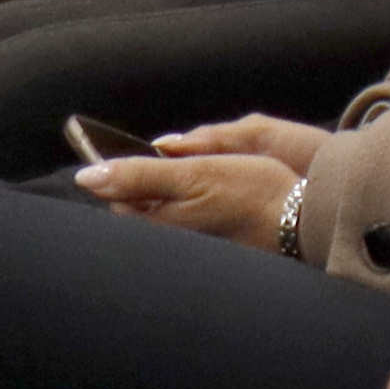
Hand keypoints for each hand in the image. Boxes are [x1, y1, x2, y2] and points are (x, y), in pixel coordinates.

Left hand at [82, 114, 332, 247]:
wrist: (302, 221)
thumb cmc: (250, 194)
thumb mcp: (193, 174)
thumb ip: (138, 175)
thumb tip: (87, 176)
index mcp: (154, 224)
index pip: (114, 194)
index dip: (121, 165)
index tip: (137, 146)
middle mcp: (165, 240)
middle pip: (136, 204)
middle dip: (145, 177)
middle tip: (179, 159)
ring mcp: (187, 243)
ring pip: (160, 208)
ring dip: (168, 186)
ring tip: (202, 173)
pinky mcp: (206, 243)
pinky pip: (182, 217)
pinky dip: (188, 199)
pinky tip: (215, 189)